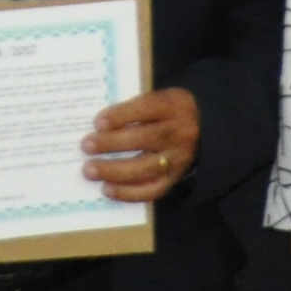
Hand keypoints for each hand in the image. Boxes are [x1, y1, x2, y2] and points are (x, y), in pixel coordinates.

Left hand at [85, 87, 200, 203]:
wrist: (205, 130)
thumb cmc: (170, 111)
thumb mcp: (161, 98)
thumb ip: (135, 107)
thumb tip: (99, 124)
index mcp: (174, 105)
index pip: (147, 108)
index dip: (122, 115)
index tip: (97, 122)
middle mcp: (179, 133)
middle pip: (146, 138)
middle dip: (112, 143)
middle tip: (86, 146)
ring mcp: (178, 159)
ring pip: (146, 168)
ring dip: (115, 171)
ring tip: (90, 170)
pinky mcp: (175, 179)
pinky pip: (152, 190)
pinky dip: (128, 192)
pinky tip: (107, 189)